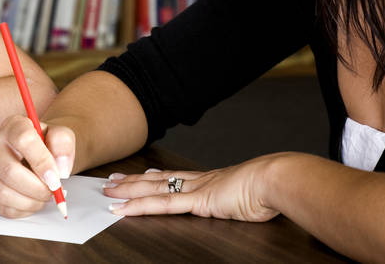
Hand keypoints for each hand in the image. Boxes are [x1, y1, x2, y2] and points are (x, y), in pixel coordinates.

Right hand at [0, 114, 74, 217]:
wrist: (35, 154)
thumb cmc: (46, 145)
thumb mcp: (60, 136)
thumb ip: (63, 144)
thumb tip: (60, 168)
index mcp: (13, 126)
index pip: (23, 140)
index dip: (41, 162)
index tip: (55, 179)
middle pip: (10, 171)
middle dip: (36, 189)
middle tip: (52, 192)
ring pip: (3, 192)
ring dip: (30, 202)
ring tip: (43, 197)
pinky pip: (1, 206)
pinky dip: (22, 210)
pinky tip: (32, 201)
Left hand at [103, 155, 279, 222]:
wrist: (275, 180)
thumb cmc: (268, 189)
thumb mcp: (249, 195)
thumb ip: (239, 199)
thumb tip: (244, 201)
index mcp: (210, 180)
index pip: (175, 178)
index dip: (155, 176)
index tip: (140, 175)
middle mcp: (198, 181)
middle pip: (158, 179)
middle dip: (134, 181)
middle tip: (113, 181)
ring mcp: (194, 190)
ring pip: (153, 189)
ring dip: (129, 191)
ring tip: (110, 192)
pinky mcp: (195, 201)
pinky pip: (161, 204)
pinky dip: (139, 206)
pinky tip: (124, 208)